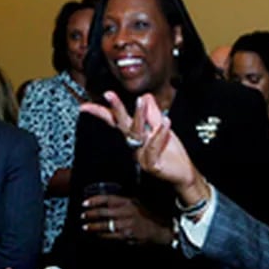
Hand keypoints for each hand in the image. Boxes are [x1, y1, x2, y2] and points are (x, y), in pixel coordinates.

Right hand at [80, 92, 204, 197]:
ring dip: (138, 115)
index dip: (101, 113)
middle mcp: (135, 145)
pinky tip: (166, 122)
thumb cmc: (171, 153)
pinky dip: (159, 134)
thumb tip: (146, 95)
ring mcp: (141, 155)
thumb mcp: (162, 128)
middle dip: (115, 109)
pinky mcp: (151, 165)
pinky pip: (152, 148)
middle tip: (108, 95)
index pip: (116, 122)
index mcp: (135, 135)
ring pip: (136, 134)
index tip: (85, 107)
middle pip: (122, 124)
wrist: (184, 174)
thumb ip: (154, 113)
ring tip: (142, 100)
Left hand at [81, 194, 172, 245]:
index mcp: (128, 202)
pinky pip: (110, 236)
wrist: (159, 229)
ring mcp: (126, 224)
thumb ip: (122, 202)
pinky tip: (97, 235)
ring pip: (105, 225)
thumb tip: (105, 202)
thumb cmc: (146, 216)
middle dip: (90, 214)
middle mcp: (126, 212)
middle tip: (83, 215)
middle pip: (103, 212)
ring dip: (93, 226)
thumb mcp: (136, 203)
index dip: (94, 200)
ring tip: (85, 226)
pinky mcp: (127, 235)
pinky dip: (102, 235)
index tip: (85, 203)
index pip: (107, 199)